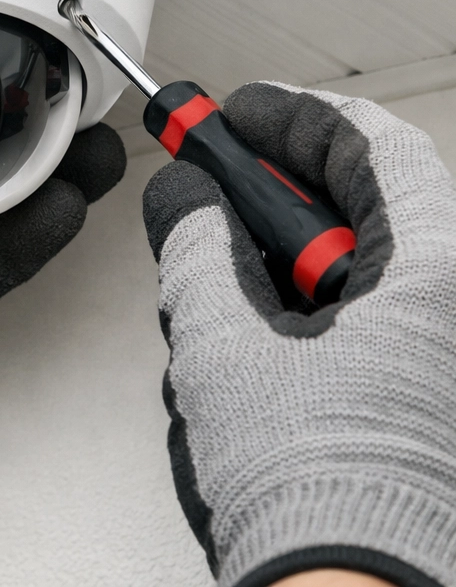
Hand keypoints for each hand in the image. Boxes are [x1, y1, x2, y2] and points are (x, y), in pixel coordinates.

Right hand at [143, 82, 455, 586]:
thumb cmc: (313, 498)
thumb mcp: (223, 343)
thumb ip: (195, 246)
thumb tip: (182, 194)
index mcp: (436, 281)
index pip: (372, 148)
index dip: (291, 118)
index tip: (234, 112)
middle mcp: (449, 312)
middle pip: (359, 205)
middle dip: (270, 198)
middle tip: (210, 192)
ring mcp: (433, 357)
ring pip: (347, 267)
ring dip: (273, 264)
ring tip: (217, 297)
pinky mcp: (412, 396)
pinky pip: (351, 322)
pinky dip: (292, 315)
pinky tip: (250, 352)